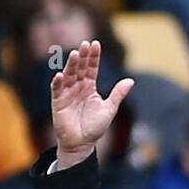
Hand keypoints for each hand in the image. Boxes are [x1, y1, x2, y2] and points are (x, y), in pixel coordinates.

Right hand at [51, 39, 133, 165]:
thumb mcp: (109, 109)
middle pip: (79, 68)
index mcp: (90, 87)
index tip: (96, 44)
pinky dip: (58, 82)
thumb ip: (118, 94)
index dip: (93, 57)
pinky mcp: (58, 101)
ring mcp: (67, 93)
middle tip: (85, 44)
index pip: (91, 68)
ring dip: (70, 65)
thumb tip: (131, 81)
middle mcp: (77, 87)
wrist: (82, 144)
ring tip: (74, 54)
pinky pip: (57, 89)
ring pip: (68, 75)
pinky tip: (60, 75)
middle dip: (82, 56)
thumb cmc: (95, 128)